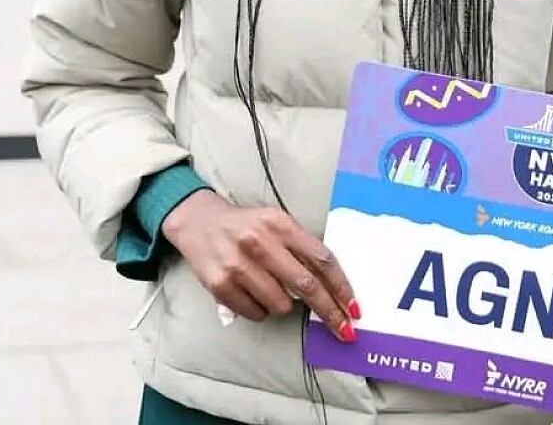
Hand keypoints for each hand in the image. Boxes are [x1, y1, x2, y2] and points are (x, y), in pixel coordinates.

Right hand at [162, 189, 359, 342]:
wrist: (199, 221)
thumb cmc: (246, 225)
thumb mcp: (276, 224)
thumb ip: (300, 247)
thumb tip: (329, 286)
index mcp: (280, 224)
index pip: (321, 258)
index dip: (341, 286)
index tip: (353, 307)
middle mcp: (260, 242)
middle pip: (307, 285)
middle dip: (330, 312)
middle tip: (344, 330)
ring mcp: (239, 265)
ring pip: (282, 305)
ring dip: (284, 305)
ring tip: (270, 287)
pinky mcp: (220, 285)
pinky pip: (256, 314)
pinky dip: (260, 310)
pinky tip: (252, 293)